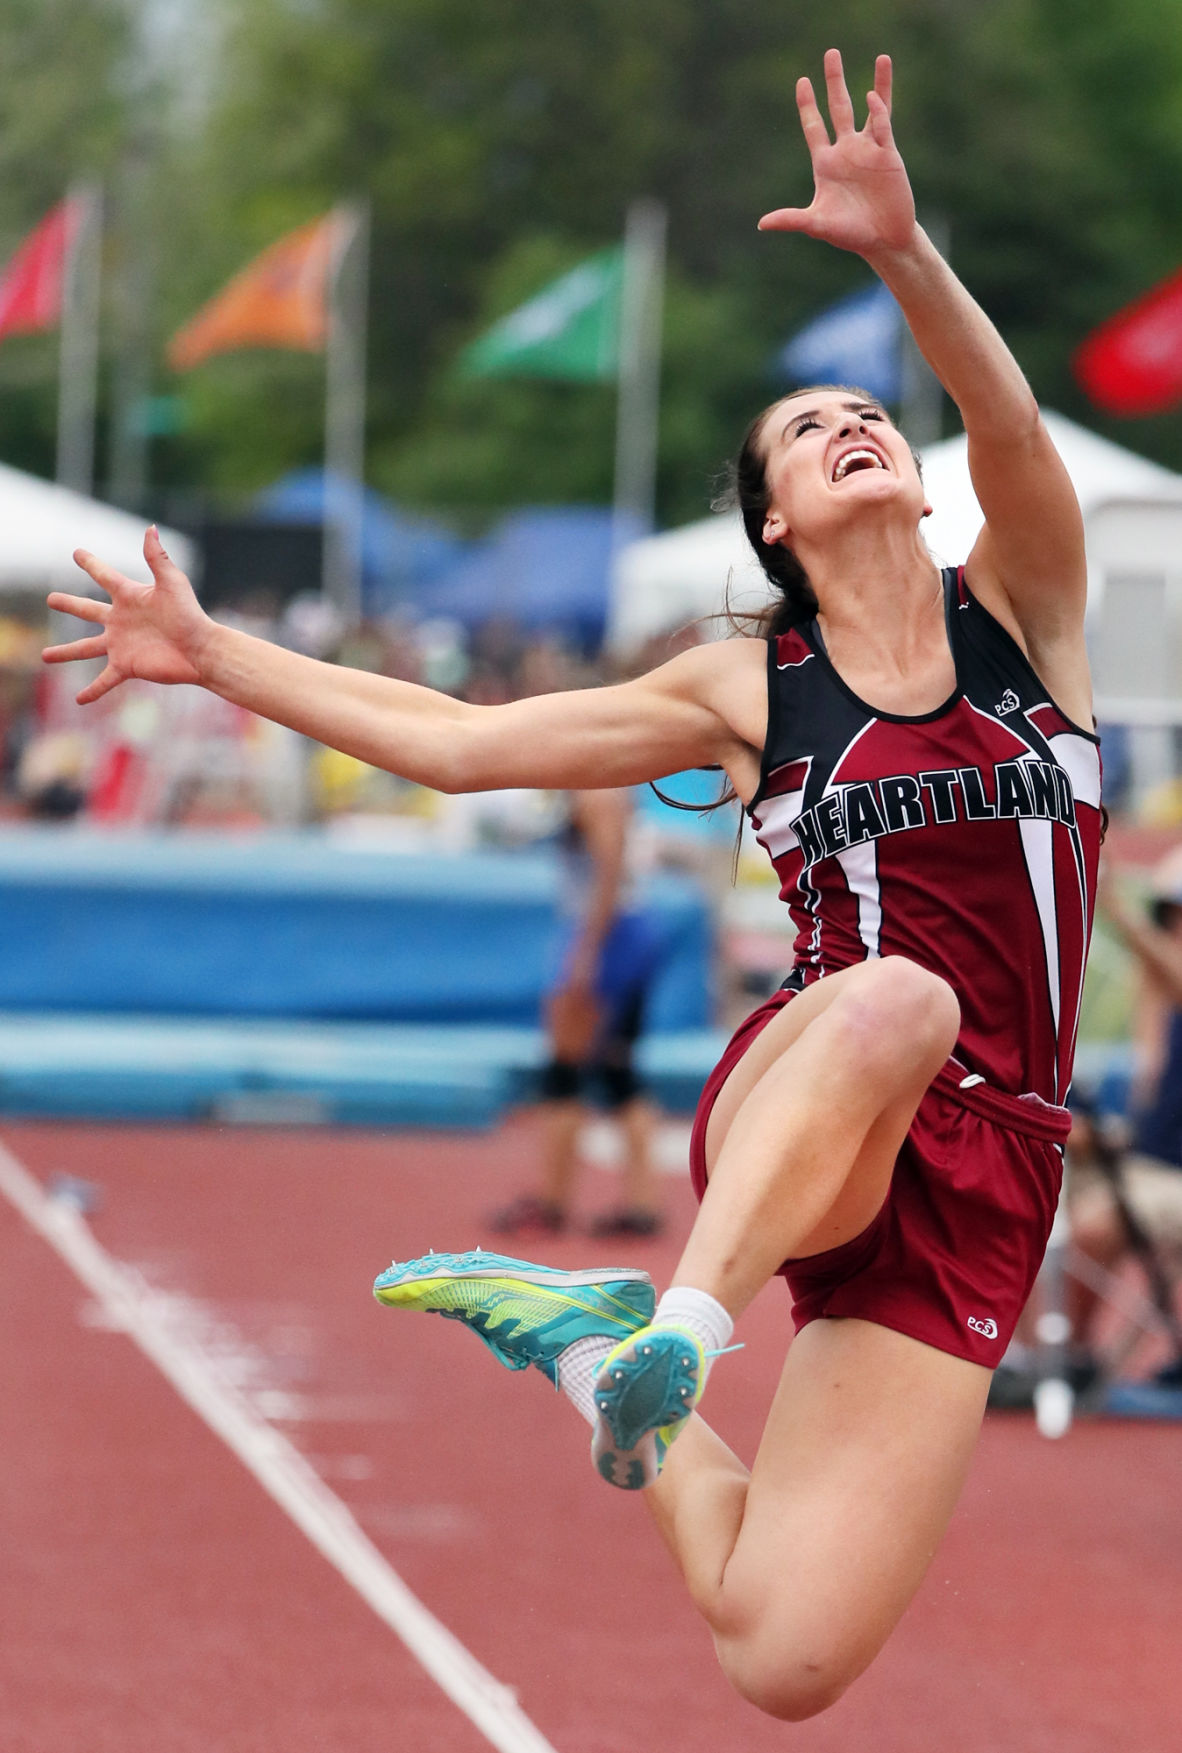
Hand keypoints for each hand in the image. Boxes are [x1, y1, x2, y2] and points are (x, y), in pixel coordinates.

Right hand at [42, 526, 212, 704]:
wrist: (201, 649)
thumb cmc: (190, 614)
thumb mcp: (172, 582)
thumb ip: (156, 557)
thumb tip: (149, 527)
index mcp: (130, 597)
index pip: (105, 576)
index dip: (91, 564)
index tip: (77, 554)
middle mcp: (121, 621)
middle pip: (87, 610)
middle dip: (69, 604)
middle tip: (51, 598)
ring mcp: (121, 645)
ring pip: (86, 648)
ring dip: (66, 652)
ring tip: (45, 656)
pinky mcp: (127, 666)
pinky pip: (104, 680)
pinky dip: (92, 692)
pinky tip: (78, 701)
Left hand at [758, 49, 916, 261]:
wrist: (884, 240)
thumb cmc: (850, 233)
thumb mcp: (817, 224)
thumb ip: (791, 219)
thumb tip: (761, 224)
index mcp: (826, 163)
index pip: (813, 126)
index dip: (807, 105)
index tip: (802, 81)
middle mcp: (847, 150)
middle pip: (839, 107)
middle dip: (834, 81)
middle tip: (831, 53)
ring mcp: (869, 149)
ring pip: (870, 109)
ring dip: (875, 84)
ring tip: (881, 56)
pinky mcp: (889, 153)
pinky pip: (883, 124)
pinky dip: (879, 109)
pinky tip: (872, 95)